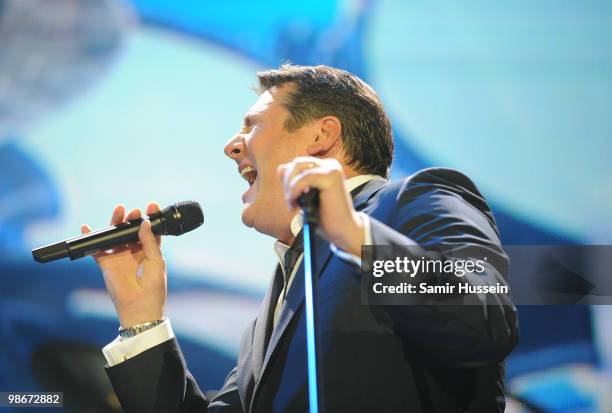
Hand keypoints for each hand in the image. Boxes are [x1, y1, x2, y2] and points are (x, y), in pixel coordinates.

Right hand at [81, 202, 166, 327]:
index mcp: (149, 250)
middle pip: (130, 230)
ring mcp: (119, 256)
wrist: (140, 307)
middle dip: (132, 218)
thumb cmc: (153, 286)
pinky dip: (90, 239)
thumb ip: (149, 241)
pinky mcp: (107, 263)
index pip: (149, 230)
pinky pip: (96, 249)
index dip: (150, 217)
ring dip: (115, 223)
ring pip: (115, 235)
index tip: (152, 205)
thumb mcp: (155, 261)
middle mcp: (134, 251)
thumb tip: (144, 222)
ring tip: (119, 210)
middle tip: (134, 211)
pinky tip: (86, 228)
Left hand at [278, 157, 364, 255]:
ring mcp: (331, 169)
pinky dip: (295, 191)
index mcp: (324, 167)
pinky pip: (303, 179)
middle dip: (287, 183)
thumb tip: (280, 168)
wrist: (342, 230)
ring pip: (298, 168)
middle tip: (291, 203)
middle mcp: (329, 164)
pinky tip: (297, 205)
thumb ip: (293, 182)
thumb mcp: (304, 196)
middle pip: (296, 163)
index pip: (297, 164)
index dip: (288, 180)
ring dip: (290, 188)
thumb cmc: (325, 216)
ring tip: (294, 205)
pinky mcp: (331, 177)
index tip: (291, 199)